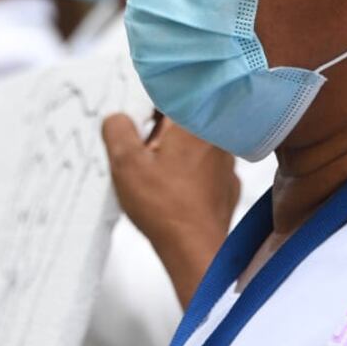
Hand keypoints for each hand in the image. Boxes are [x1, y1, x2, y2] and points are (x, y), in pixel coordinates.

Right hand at [102, 113, 240, 307]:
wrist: (195, 250)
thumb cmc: (164, 207)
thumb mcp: (126, 163)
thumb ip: (117, 129)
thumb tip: (118, 118)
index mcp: (193, 122)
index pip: (171, 95)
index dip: (149, 109)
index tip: (138, 126)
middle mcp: (217, 137)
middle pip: (183, 120)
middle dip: (161, 133)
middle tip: (145, 155)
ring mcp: (227, 162)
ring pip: (195, 144)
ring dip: (176, 153)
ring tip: (158, 178)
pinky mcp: (229, 184)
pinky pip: (205, 168)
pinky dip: (190, 174)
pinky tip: (174, 192)